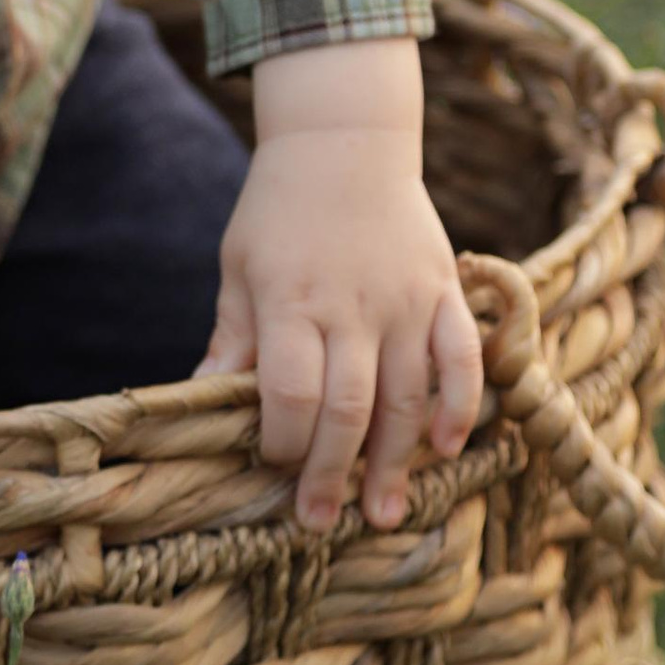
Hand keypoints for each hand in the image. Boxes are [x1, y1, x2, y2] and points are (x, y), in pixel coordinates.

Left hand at [199, 41, 486, 535]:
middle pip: (349, 407)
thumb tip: (204, 399)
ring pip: (408, 396)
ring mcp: (405, 299)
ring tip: (383, 514)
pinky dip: (459, 405)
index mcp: (291, 299)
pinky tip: (447, 448)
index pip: (288, 390)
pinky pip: (460, 357)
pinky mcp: (444, 291)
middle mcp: (352, 305)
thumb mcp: (240, 265)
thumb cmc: (278, 208)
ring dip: (396, 461)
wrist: (346, 139)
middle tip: (321, 524)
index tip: (270, 465)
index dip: (280, 440)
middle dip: (332, 473)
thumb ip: (233, 336)